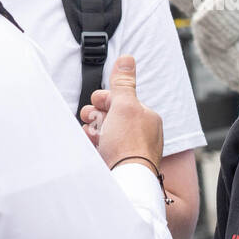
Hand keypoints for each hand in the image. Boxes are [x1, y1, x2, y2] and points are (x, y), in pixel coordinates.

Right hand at [86, 54, 164, 171]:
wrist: (126, 180)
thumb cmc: (129, 144)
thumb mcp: (125, 105)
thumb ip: (123, 82)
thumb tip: (127, 58)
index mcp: (147, 118)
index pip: (123, 101)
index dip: (106, 99)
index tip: (97, 102)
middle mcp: (142, 134)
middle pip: (112, 116)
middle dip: (97, 114)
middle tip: (90, 118)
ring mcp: (130, 150)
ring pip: (105, 133)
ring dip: (93, 129)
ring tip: (91, 134)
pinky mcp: (118, 164)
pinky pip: (103, 149)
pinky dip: (94, 144)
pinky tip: (91, 145)